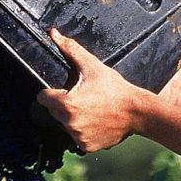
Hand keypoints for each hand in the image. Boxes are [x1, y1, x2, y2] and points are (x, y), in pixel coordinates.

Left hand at [35, 29, 151, 152]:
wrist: (138, 112)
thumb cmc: (115, 89)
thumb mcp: (93, 66)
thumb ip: (70, 49)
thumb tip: (53, 34)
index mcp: (65, 103)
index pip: (43, 98)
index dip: (52, 92)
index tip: (64, 91)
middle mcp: (68, 123)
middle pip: (54, 112)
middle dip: (64, 105)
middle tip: (84, 98)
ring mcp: (77, 136)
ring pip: (66, 126)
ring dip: (74, 119)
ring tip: (92, 110)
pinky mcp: (86, 146)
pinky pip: (78, 138)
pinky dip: (85, 132)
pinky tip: (97, 122)